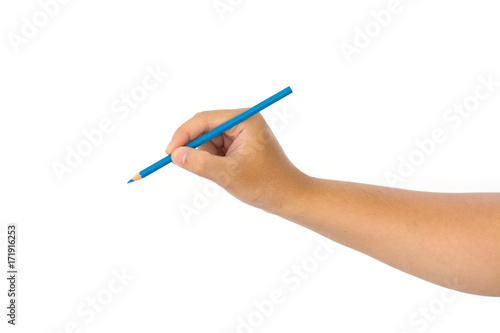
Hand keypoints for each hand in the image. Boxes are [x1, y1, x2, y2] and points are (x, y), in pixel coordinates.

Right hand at [165, 109, 309, 212]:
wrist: (288, 197)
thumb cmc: (265, 184)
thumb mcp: (228, 174)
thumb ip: (199, 163)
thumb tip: (174, 155)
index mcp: (244, 120)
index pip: (204, 120)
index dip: (184, 134)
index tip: (169, 152)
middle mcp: (242, 121)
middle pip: (204, 128)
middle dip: (194, 147)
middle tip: (181, 164)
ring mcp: (241, 133)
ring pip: (208, 140)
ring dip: (205, 157)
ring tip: (220, 174)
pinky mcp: (240, 145)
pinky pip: (215, 149)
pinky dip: (212, 161)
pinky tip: (224, 173)